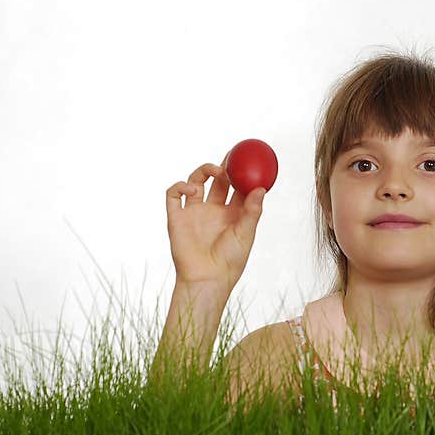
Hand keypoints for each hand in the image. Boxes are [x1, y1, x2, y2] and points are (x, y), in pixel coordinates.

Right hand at [165, 153, 267, 293]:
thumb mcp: (246, 234)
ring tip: (216, 170)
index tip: (249, 159)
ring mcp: (194, 212)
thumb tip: (261, 188)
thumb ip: (252, 211)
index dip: (242, 173)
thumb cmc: (230, 261)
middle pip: (217, 181)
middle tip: (231, 156)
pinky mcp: (177, 217)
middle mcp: (213, 210)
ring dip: (203, 171)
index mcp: (232, 214)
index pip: (237, 188)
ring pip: (196, 182)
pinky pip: (173, 194)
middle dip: (224, 166)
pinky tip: (192, 189)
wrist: (207, 278)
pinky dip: (180, 186)